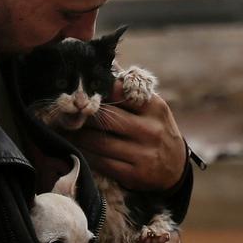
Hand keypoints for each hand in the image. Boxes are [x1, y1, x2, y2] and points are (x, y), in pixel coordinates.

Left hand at [71, 84, 185, 192]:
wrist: (176, 168)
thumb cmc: (156, 131)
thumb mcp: (152, 109)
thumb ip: (129, 92)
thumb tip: (105, 67)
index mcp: (155, 107)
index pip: (120, 92)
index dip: (97, 92)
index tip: (82, 94)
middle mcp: (151, 130)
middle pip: (106, 118)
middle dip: (83, 116)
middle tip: (67, 114)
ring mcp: (144, 154)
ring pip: (100, 142)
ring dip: (78, 137)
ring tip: (67, 131)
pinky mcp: (134, 175)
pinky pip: (101, 163)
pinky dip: (86, 155)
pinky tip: (77, 149)